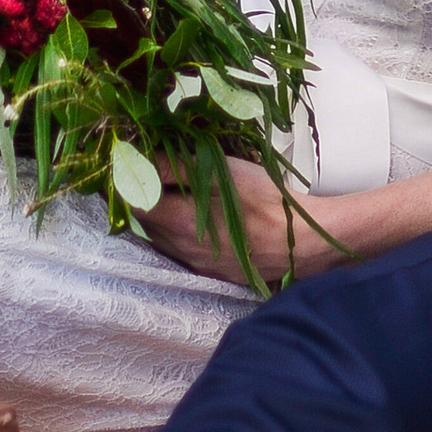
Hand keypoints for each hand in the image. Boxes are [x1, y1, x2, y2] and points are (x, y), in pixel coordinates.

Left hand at [140, 154, 298, 284]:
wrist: (302, 241)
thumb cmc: (264, 200)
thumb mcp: (220, 171)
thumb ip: (175, 166)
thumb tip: (139, 159)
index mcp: (177, 222)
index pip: (133, 204)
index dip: (128, 183)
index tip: (134, 165)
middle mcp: (179, 249)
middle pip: (144, 225)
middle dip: (141, 200)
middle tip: (150, 174)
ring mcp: (195, 265)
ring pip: (161, 241)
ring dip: (158, 219)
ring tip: (171, 194)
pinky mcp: (211, 273)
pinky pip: (180, 253)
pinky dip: (177, 234)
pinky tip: (193, 219)